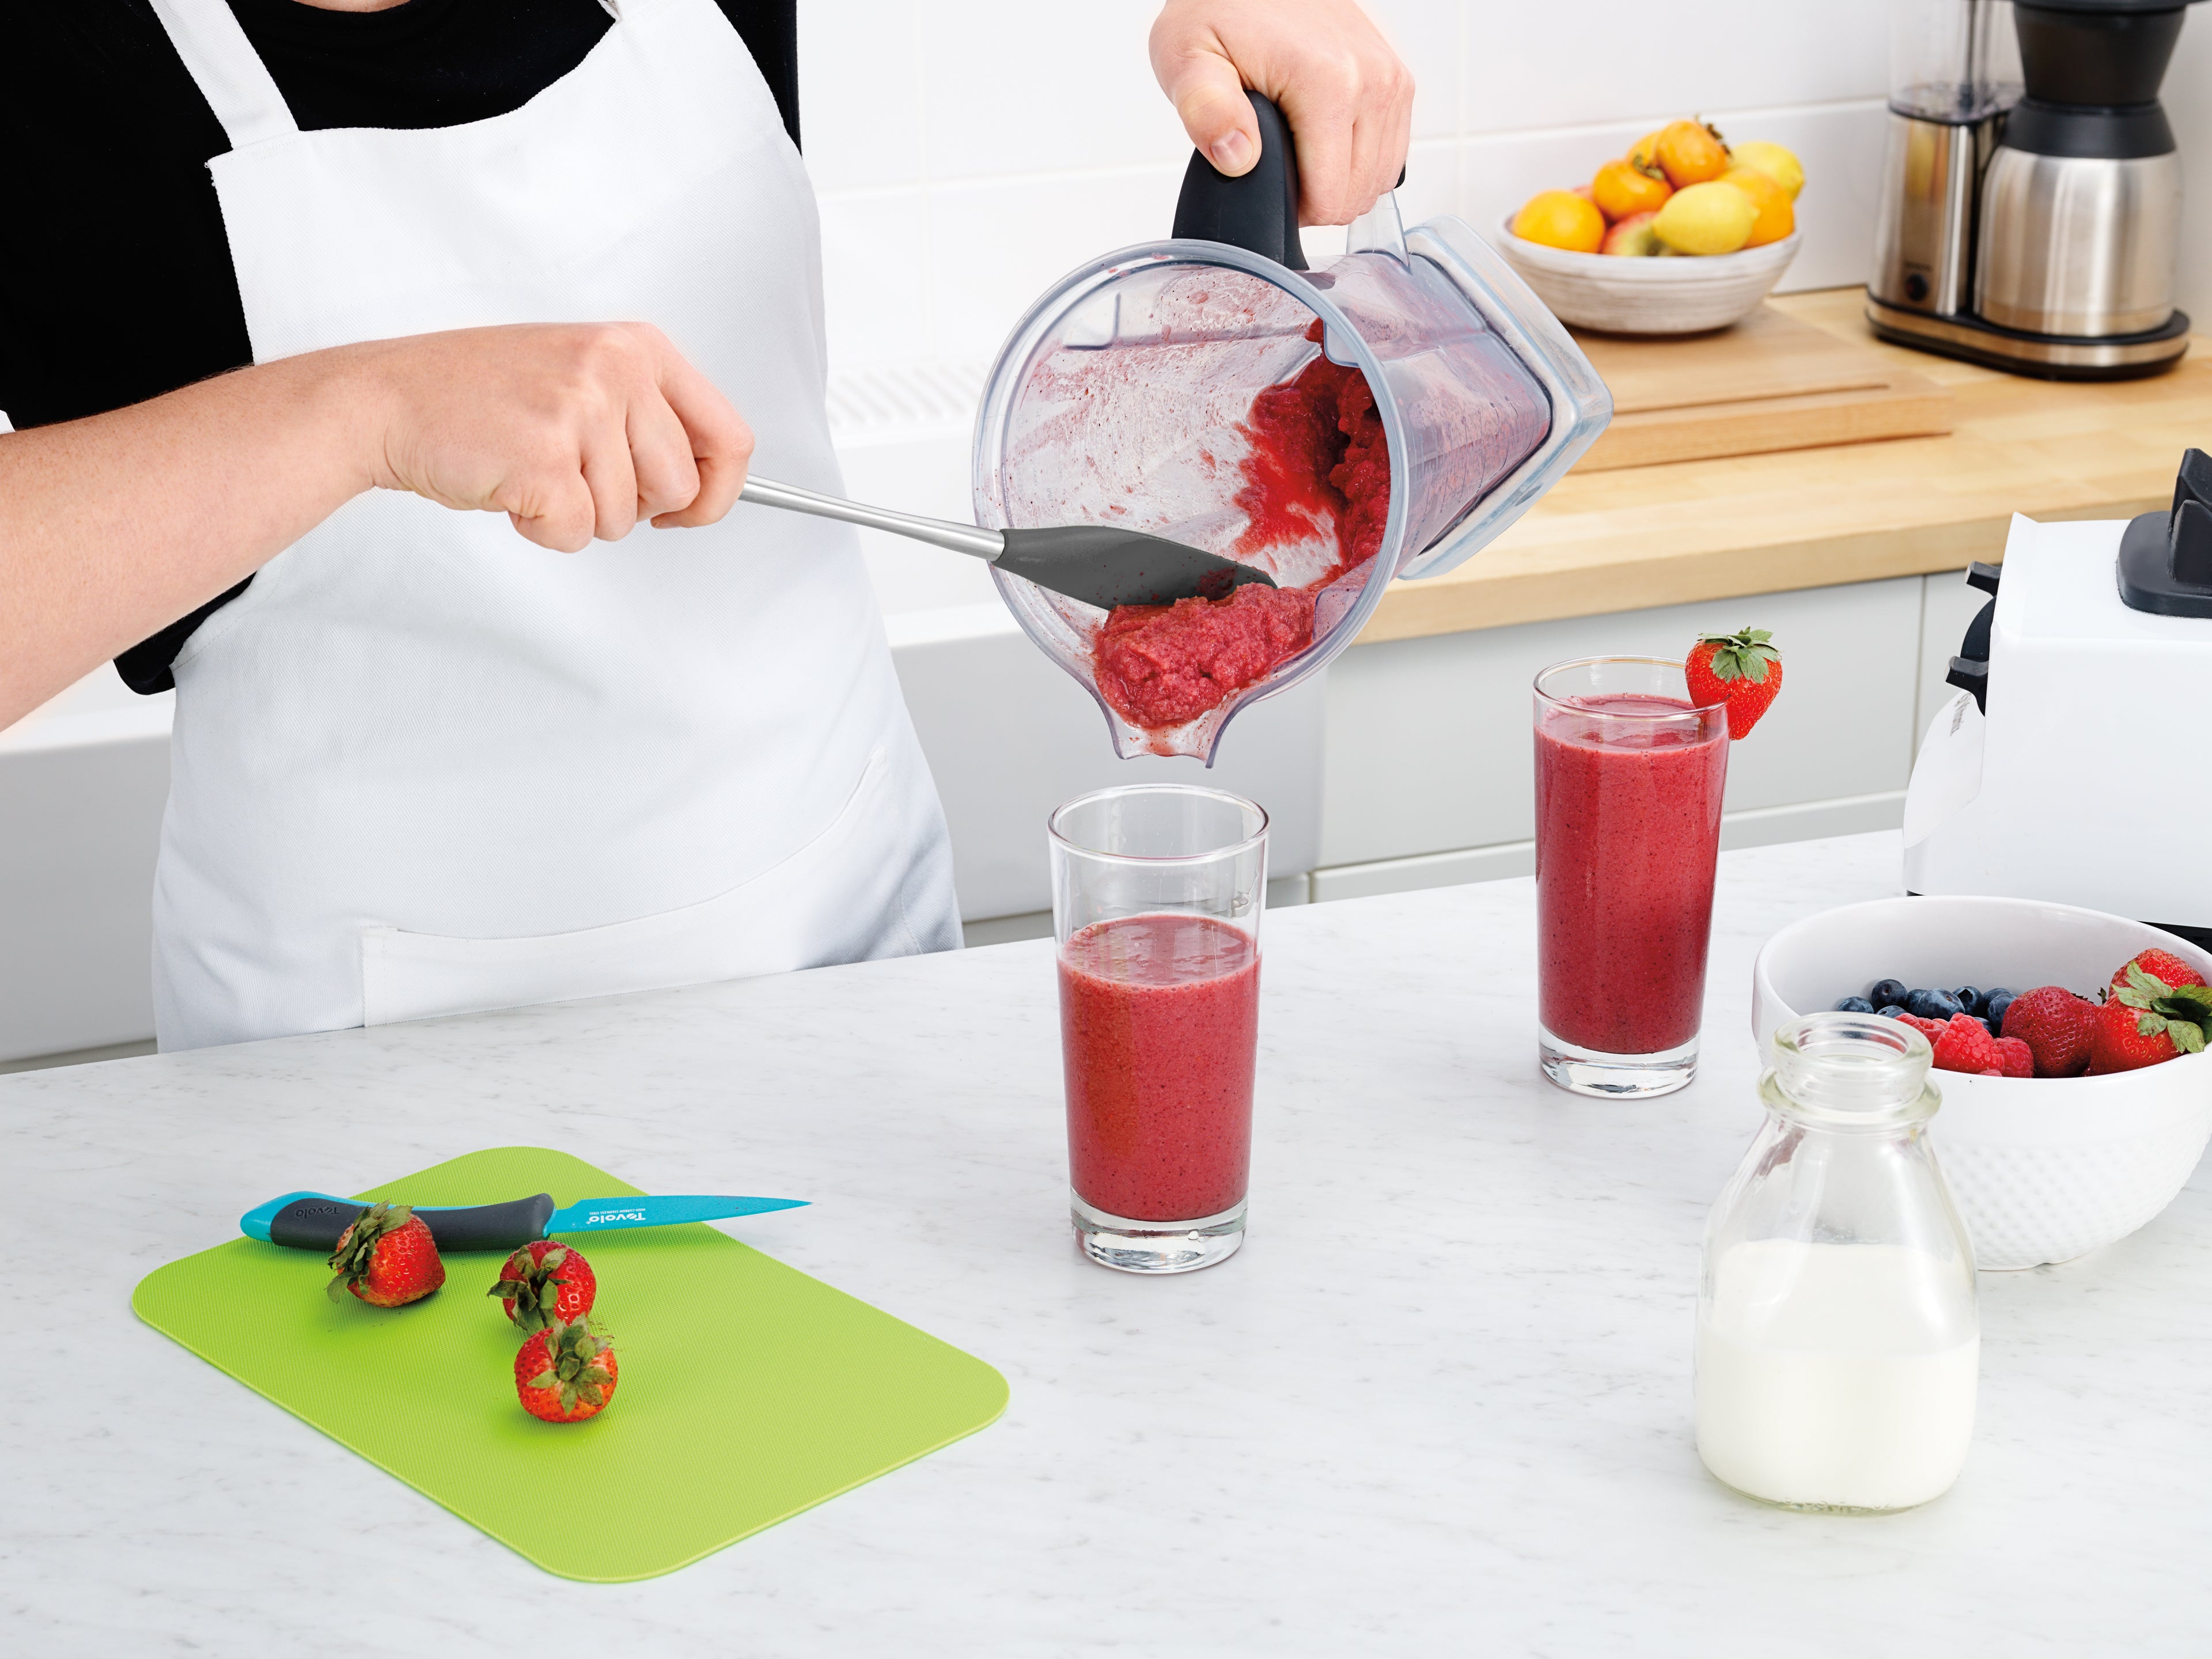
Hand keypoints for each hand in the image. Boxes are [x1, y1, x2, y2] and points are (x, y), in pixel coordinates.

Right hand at [351, 322, 753, 551]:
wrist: (387, 399)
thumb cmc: (480, 395)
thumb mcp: (583, 377)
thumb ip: (647, 417)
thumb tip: (707, 484)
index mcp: (638, 348)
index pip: (730, 439)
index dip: (716, 493)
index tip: (684, 510)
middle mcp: (616, 369)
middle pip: (680, 487)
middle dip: (631, 506)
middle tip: (575, 478)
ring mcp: (580, 411)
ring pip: (627, 517)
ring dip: (580, 516)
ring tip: (531, 470)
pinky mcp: (544, 459)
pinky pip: (577, 534)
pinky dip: (543, 530)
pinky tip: (510, 489)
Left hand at [1149, 0, 1411, 226]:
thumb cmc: (1218, 10)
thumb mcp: (1187, 57)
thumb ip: (1205, 110)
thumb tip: (1237, 158)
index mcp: (1329, 82)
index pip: (1329, 200)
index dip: (1290, 208)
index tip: (1264, 179)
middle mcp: (1374, 79)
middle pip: (1357, 196)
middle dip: (1315, 197)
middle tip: (1274, 161)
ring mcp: (1392, 79)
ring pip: (1378, 180)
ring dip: (1338, 180)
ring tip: (1296, 148)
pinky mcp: (1398, 80)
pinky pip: (1390, 154)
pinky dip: (1358, 160)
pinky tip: (1323, 141)